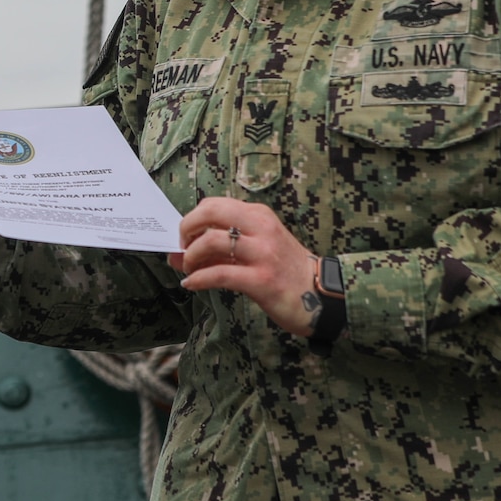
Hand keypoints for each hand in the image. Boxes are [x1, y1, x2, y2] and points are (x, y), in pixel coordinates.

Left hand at [166, 198, 319, 336]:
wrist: (321, 296)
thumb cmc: (285, 270)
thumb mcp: (257, 248)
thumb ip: (221, 248)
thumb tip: (179, 254)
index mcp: (259, 215)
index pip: (214, 204)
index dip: (193, 219)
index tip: (185, 238)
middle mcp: (261, 228)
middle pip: (210, 212)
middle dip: (186, 228)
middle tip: (182, 247)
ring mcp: (262, 253)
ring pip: (212, 241)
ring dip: (190, 256)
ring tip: (188, 269)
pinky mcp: (262, 280)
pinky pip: (219, 274)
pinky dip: (198, 279)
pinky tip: (191, 284)